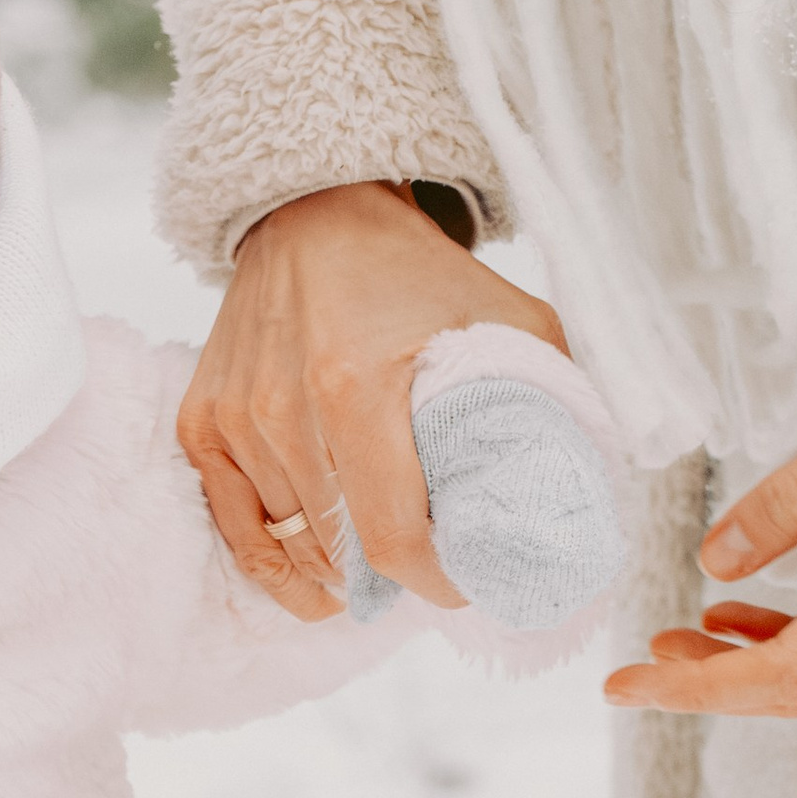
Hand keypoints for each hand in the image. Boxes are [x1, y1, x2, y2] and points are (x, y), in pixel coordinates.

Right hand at [178, 182, 567, 621]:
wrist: (313, 214)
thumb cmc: (412, 271)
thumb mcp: (505, 317)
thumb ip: (553, 394)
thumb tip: (595, 476)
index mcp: (353, 388)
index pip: (390, 538)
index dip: (435, 581)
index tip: (466, 581)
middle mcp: (281, 411)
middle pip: (340, 552)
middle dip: (394, 577)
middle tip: (433, 566)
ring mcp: (234, 420)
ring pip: (291, 546)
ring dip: (338, 569)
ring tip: (380, 564)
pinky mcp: (202, 422)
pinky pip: (235, 527)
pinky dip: (272, 563)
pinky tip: (310, 583)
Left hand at [606, 387, 796, 717]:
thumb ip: (795, 500)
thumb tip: (716, 562)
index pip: (787, 674)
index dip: (698, 692)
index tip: (622, 689)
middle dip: (709, 687)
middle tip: (636, 668)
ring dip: (743, 668)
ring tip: (674, 641)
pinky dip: (787, 646)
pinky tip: (735, 621)